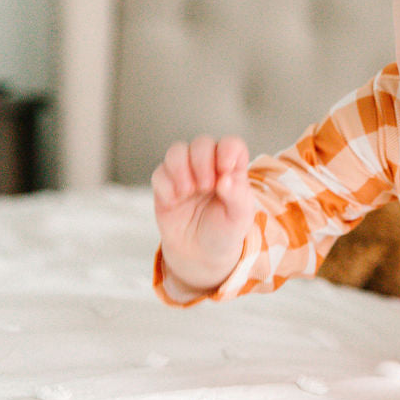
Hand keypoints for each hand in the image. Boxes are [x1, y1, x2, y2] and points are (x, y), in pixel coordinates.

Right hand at [151, 135, 253, 291]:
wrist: (201, 255)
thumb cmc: (225, 231)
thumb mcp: (240, 217)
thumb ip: (237, 196)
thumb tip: (225, 178)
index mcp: (231, 169)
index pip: (231, 144)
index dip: (227, 150)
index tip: (226, 170)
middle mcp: (208, 167)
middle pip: (202, 143)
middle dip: (202, 161)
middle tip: (207, 187)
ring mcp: (185, 175)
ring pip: (177, 151)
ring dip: (181, 168)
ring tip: (189, 191)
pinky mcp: (165, 187)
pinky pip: (159, 174)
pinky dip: (167, 186)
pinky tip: (176, 200)